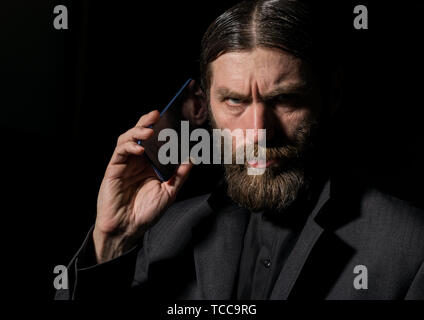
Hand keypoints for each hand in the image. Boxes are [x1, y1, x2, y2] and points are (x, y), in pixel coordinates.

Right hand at [93, 110, 192, 262]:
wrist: (128, 229)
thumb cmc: (147, 212)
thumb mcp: (169, 193)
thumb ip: (179, 175)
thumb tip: (193, 157)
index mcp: (150, 165)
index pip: (156, 142)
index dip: (162, 129)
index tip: (172, 118)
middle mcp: (138, 161)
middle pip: (140, 136)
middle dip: (147, 123)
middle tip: (156, 114)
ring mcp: (125, 164)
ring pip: (128, 140)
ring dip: (137, 132)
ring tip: (149, 130)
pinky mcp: (113, 169)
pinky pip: (119, 153)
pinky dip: (128, 147)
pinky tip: (138, 149)